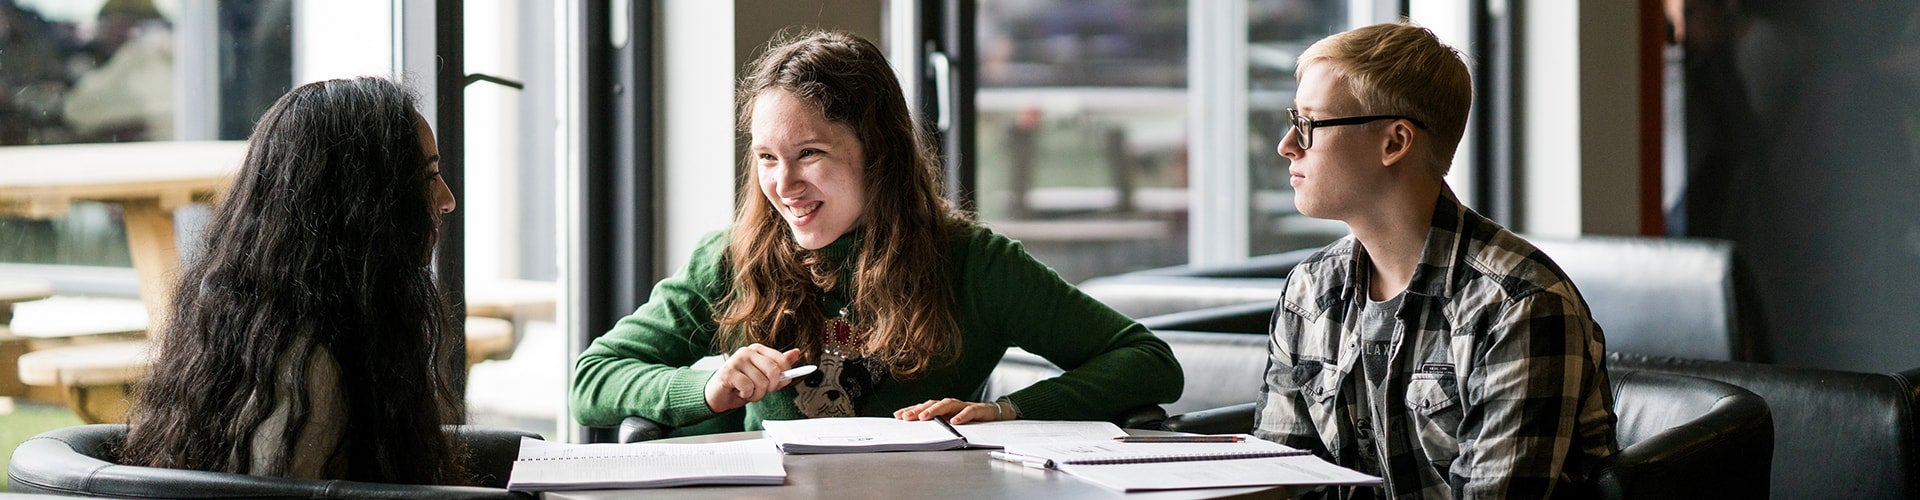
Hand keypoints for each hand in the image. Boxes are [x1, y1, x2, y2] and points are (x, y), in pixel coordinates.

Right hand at [704, 344, 801, 412]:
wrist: (719, 395)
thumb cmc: (742, 385)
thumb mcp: (765, 377)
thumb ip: (780, 367)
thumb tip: (796, 353)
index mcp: (758, 349)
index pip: (782, 360)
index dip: (783, 377)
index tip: (775, 384)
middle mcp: (747, 351)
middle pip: (773, 371)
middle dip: (770, 387)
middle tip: (760, 390)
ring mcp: (736, 360)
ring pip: (761, 382)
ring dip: (756, 394)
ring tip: (747, 392)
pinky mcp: (728, 372)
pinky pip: (748, 388)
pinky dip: (746, 395)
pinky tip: (739, 392)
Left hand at [893, 398, 1010, 424]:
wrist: (997, 414)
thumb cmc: (972, 420)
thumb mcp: (953, 423)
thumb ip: (939, 425)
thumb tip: (919, 430)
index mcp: (944, 409)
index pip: (925, 407)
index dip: (911, 409)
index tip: (898, 415)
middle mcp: (952, 405)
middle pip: (933, 403)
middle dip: (918, 410)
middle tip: (906, 417)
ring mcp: (965, 406)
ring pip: (948, 404)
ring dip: (935, 410)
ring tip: (924, 417)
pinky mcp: (979, 410)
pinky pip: (969, 412)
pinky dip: (961, 416)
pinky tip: (954, 421)